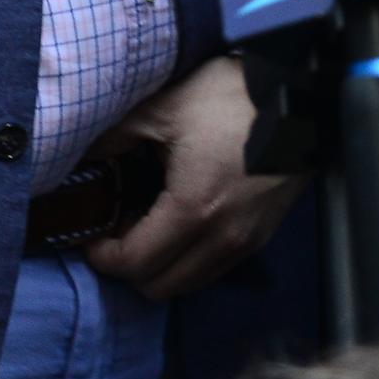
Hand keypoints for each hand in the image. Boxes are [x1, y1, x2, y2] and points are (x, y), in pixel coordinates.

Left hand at [81, 57, 299, 298]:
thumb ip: (113, 138)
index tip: (92, 235)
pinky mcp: (262, 233)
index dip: (103, 255)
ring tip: (151, 226)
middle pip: (158, 287)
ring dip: (161, 267)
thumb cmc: (232, 94)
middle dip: (129, 267)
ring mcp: (247, 239)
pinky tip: (184, 222)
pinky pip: (215, 269)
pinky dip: (190, 260)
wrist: (298, 90)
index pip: (134, 263)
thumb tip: (80, 160)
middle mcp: (224, 236)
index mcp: (194, 208)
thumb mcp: (163, 107)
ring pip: (188, 284)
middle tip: (119, 230)